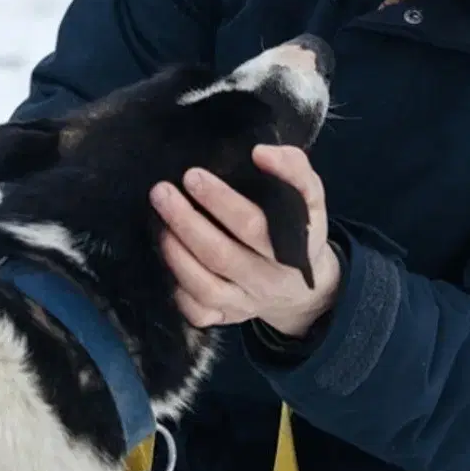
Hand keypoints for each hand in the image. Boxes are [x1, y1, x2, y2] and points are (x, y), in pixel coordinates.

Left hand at [154, 145, 340, 337]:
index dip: (222, 201)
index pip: (254, 226)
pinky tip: (165, 262)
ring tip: (158, 223)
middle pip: (222, 255)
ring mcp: (247, 302)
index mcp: (293, 247)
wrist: (303, 288)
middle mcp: (268, 279)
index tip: (192, 175)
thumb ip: (293, 168)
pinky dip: (178, 291)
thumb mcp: (310, 196)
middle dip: (186, 221)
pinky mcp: (228, 317)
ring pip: (206, 286)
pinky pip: (200, 313)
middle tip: (161, 192)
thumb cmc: (299, 228)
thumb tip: (261, 153)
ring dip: (176, 254)